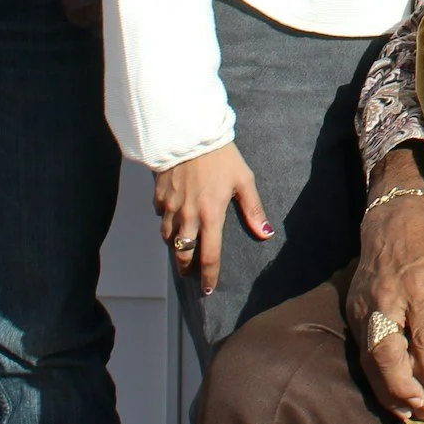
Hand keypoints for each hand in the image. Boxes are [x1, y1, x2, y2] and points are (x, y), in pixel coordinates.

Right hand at [153, 141, 272, 297]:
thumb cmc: (221, 156)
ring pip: (168, 238)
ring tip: (182, 249)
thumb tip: (265, 234)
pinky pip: (161, 216)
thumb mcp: (243, 180)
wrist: (189, 134)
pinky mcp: (158, 196)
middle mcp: (188, 217)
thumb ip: (253, 209)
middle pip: (183, 254)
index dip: (208, 276)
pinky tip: (173, 218)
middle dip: (186, 268)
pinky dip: (166, 222)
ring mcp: (170, 207)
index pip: (209, 256)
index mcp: (211, 215)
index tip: (208, 290)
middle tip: (190, 274)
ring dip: (176, 247)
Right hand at [346, 151, 423, 421]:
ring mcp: (364, 309)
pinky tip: (400, 396)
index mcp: (417, 286)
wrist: (391, 221)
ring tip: (421, 408)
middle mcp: (386, 300)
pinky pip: (365, 357)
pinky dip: (380, 381)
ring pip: (372, 362)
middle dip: (409, 388)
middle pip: (389, 355)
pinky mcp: (353, 315)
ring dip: (394, 392)